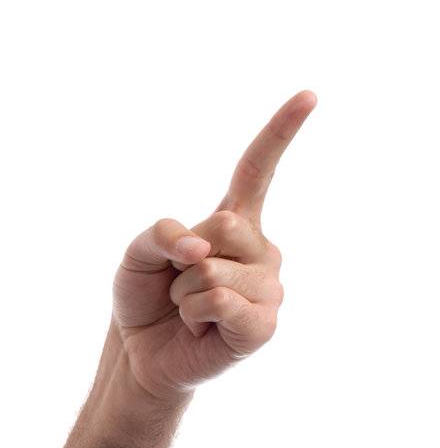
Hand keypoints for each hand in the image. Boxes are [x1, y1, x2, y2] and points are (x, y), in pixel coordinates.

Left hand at [110, 90, 316, 404]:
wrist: (140, 352)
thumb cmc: (146, 297)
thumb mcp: (137, 254)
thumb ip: (160, 233)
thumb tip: (200, 249)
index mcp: (235, 223)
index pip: (257, 170)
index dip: (281, 132)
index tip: (309, 95)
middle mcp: (261, 249)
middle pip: (223, 226)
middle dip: (182, 258)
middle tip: (180, 283)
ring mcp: (269, 287)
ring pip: (212, 271)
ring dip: (182, 293)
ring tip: (189, 310)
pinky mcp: (264, 324)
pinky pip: (218, 302)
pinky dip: (194, 314)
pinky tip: (201, 327)